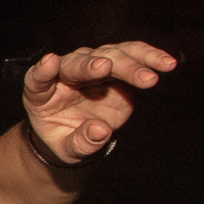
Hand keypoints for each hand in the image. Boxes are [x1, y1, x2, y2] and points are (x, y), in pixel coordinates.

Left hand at [23, 41, 173, 162]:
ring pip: (110, 54)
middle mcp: (65, 72)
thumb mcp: (67, 149)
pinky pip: (132, 55)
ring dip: (131, 62)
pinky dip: (148, 57)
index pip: (37, 78)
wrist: (79, 133)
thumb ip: (80, 142)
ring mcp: (92, 66)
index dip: (43, 70)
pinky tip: (166, 62)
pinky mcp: (116, 66)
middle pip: (78, 63)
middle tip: (107, 68)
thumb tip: (100, 131)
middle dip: (92, 64)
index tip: (50, 61)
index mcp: (42, 92)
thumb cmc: (66, 138)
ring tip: (152, 75)